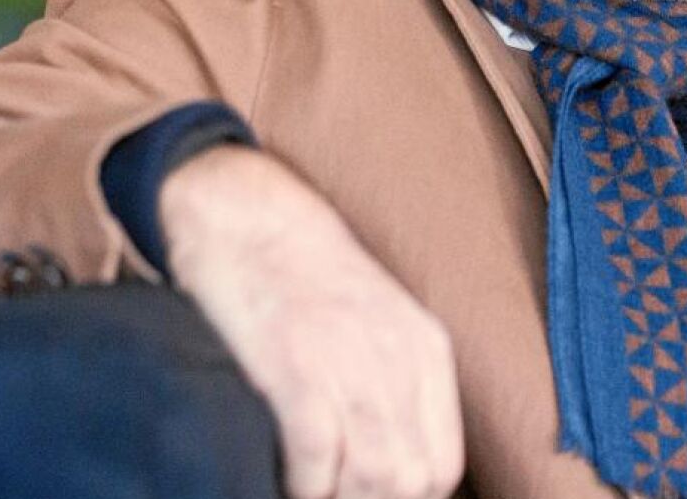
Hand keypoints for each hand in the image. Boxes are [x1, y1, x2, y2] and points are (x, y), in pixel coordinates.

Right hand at [160, 145, 464, 498]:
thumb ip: (396, 384)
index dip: (406, 495)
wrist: (243, 215)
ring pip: (373, 479)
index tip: (367, 492)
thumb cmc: (300, 274)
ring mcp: (348, 361)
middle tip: (334, 489)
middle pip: (412, 481)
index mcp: (425, 348)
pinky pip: (318, 461)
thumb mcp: (378, 320)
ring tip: (309, 485)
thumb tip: (394, 464)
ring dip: (336, 496)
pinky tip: (285, 472)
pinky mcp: (295, 367)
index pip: (443, 465)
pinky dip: (302, 484)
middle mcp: (398, 358)